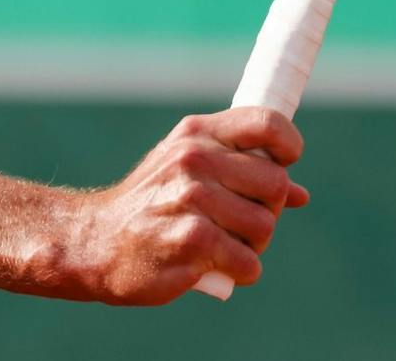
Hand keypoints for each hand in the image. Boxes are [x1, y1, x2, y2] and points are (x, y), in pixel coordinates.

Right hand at [53, 108, 307, 304]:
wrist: (95, 242)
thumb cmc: (150, 206)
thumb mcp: (187, 172)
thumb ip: (242, 174)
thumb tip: (301, 194)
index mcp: (196, 134)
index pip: (267, 123)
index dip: (288, 146)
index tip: (285, 164)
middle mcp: (194, 159)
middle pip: (276, 184)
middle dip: (266, 211)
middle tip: (238, 222)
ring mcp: (191, 198)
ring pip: (265, 227)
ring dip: (252, 246)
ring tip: (221, 246)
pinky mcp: (191, 240)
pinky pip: (248, 262)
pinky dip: (240, 271)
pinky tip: (215, 267)